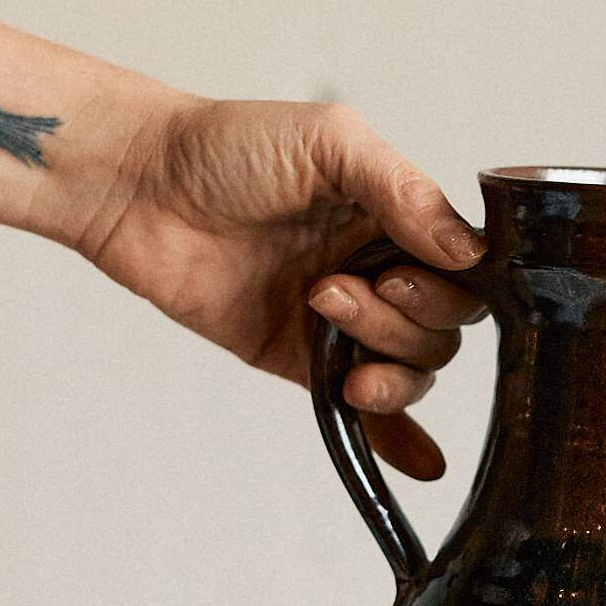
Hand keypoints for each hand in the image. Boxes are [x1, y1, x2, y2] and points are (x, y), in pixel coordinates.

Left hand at [80, 94, 486, 478]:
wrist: (138, 189)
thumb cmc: (225, 147)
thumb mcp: (331, 143)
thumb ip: (404, 190)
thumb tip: (467, 252)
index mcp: (395, 217)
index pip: (464, 273)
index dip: (447, 285)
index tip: (399, 274)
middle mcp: (378, 270)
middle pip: (443, 329)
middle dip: (404, 319)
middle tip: (338, 288)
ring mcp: (342, 321)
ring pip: (410, 369)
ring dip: (384, 360)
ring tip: (321, 313)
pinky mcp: (302, 361)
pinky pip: (365, 411)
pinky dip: (398, 439)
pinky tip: (420, 462)